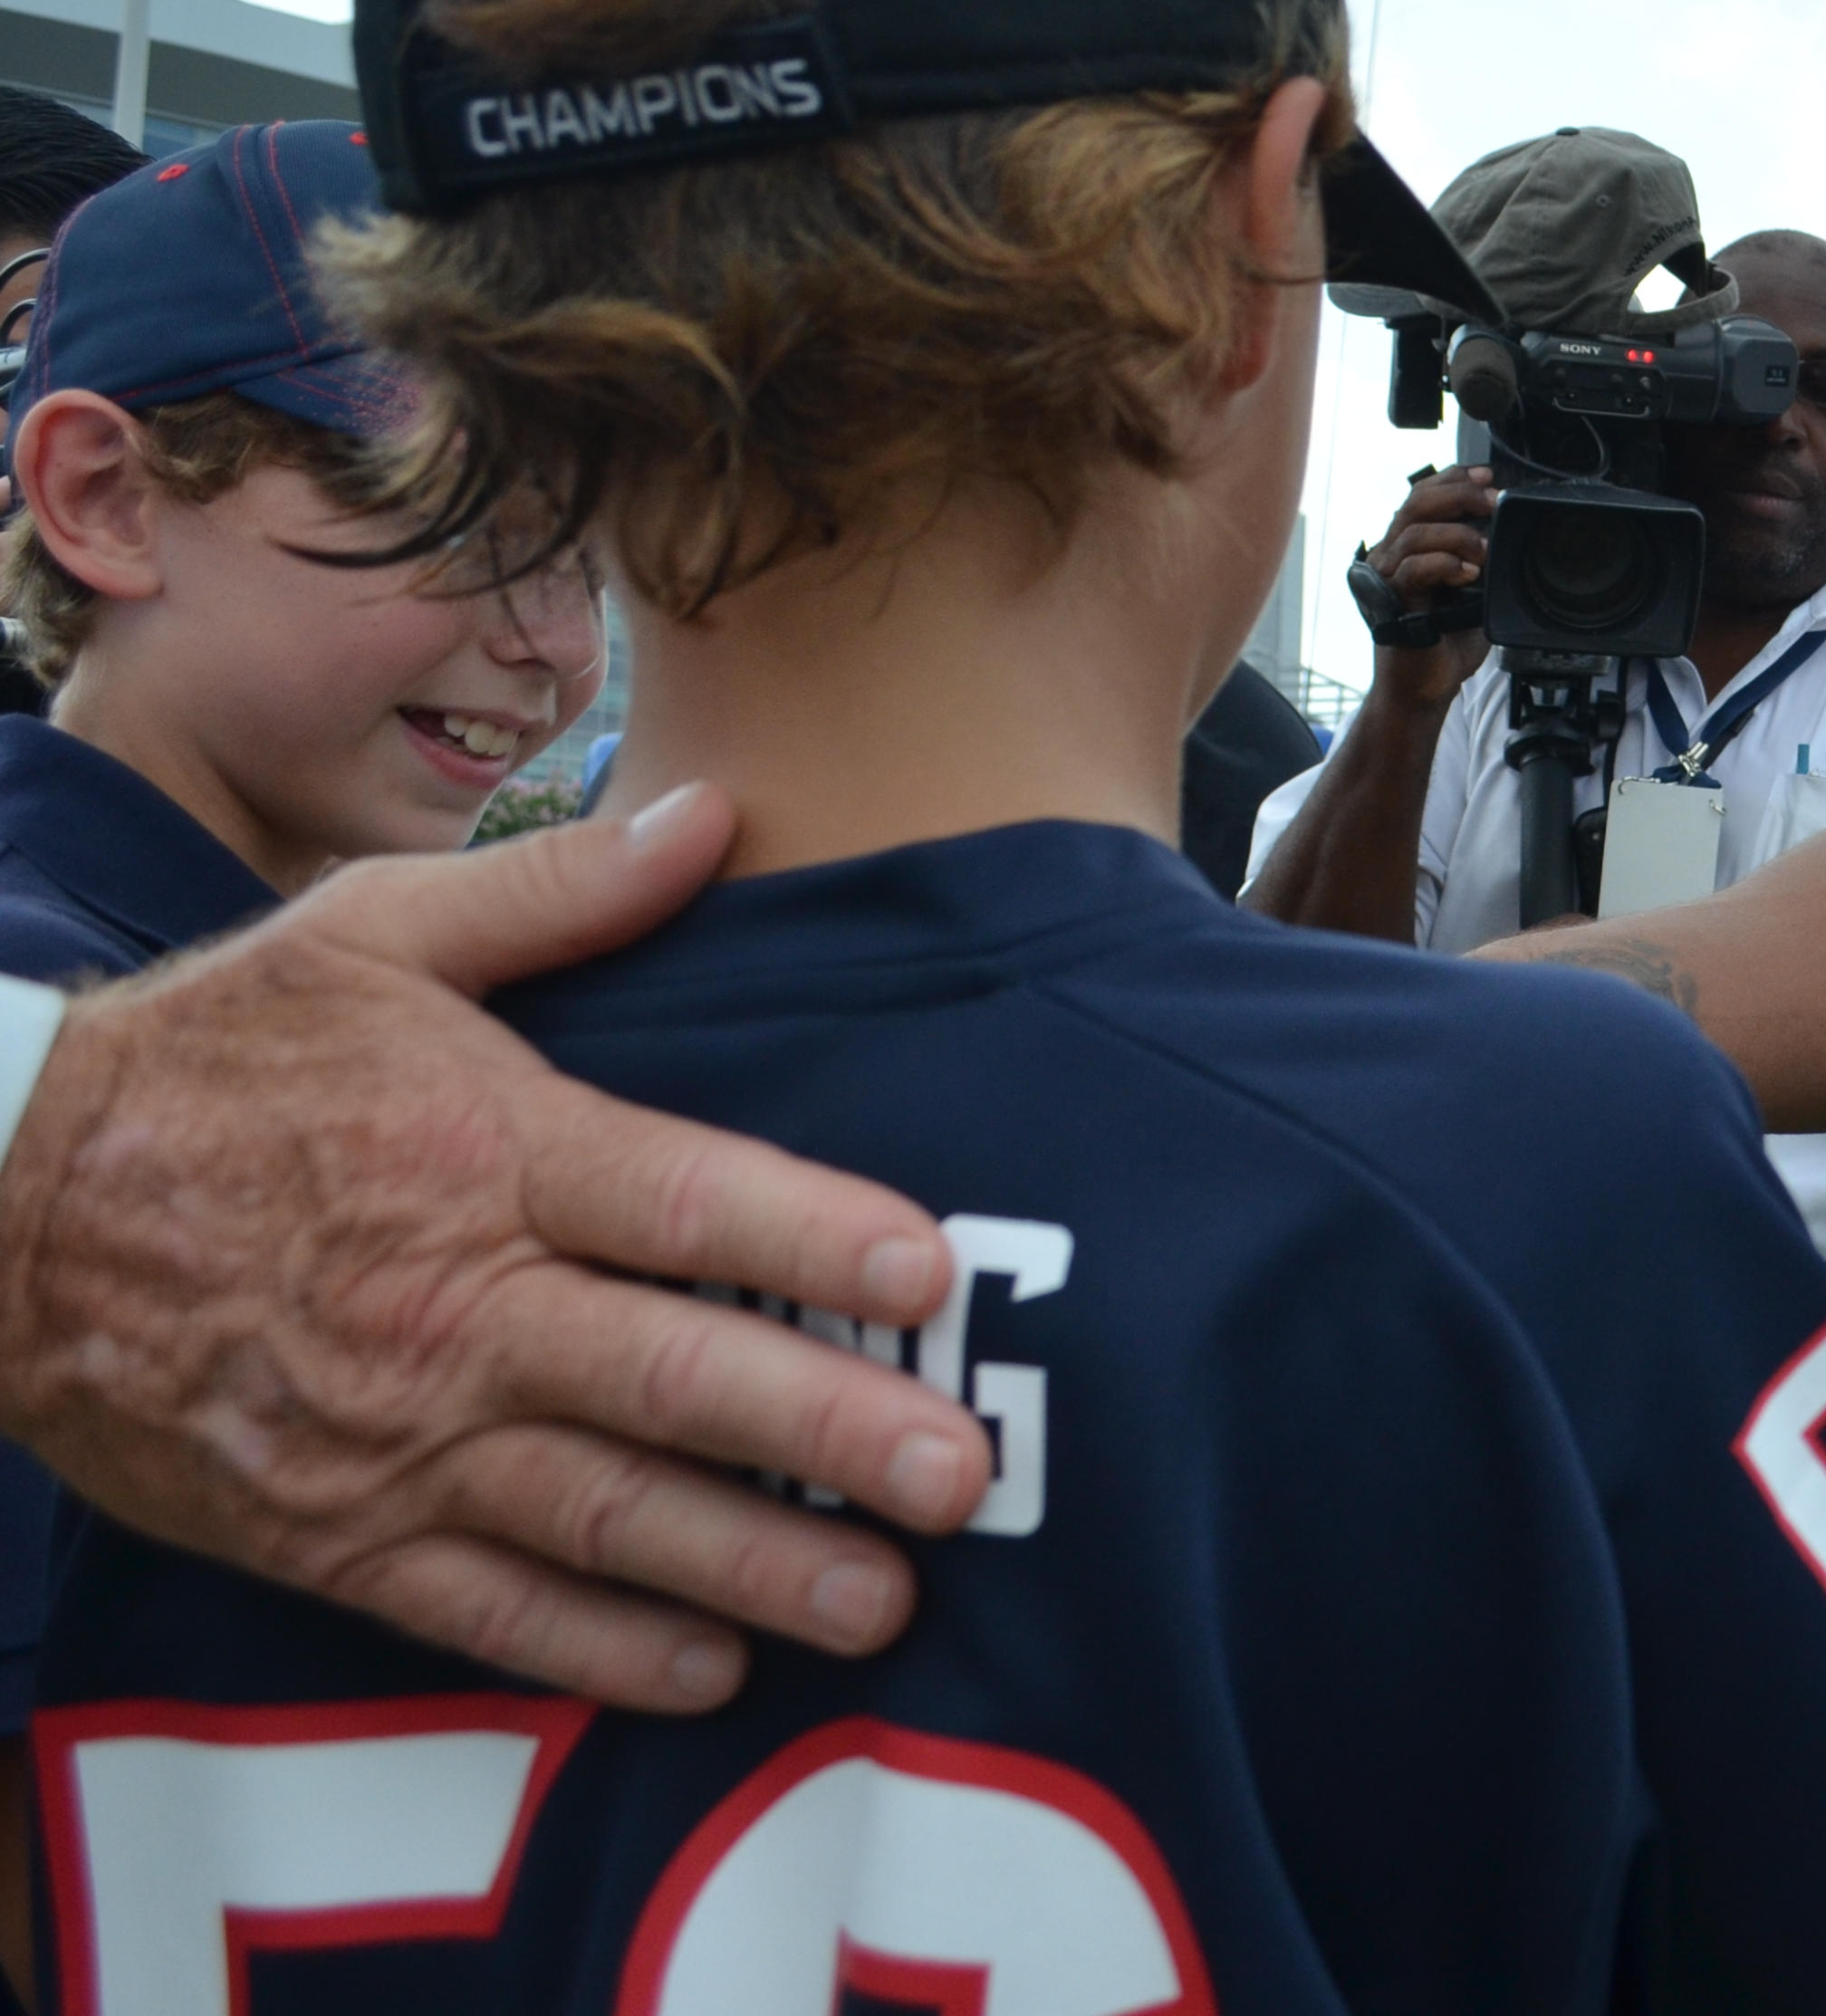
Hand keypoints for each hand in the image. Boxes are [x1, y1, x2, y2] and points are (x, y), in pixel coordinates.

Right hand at [0, 784, 994, 1712]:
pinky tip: (711, 1670)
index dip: (815, 1235)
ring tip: (881, 1602)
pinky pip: (483, 1609)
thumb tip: (719, 812)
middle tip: (959, 1477)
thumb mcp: (371, 935)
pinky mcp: (330, 1532)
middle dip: (828, 1434)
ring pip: (603, 1517)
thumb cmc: (208, 1060)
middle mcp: (457, 1304)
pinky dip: (598, 1651)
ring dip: (751, 1567)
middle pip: (672, 1377)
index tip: (931, 1271)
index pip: (683, 1198)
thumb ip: (559, 890)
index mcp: (489, 1151)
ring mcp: (394, 1436)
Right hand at [1359, 467, 1500, 707]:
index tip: (1488, 476)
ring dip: (1457, 533)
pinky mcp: (1391, 600)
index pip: (1423, 494)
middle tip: (1492, 501)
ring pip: (1414, 531)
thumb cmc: (1446, 640)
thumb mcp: (1473, 588)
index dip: (1453, 478)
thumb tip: (1507, 528)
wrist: (1426, 686)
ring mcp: (1387, 576)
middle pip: (1416, 502)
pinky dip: (1444, 564)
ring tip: (1485, 550)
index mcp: (1408, 545)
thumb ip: (1479, 556)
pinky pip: (1413, 568)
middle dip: (1459, 494)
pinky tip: (1467, 572)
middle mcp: (1391, 554)